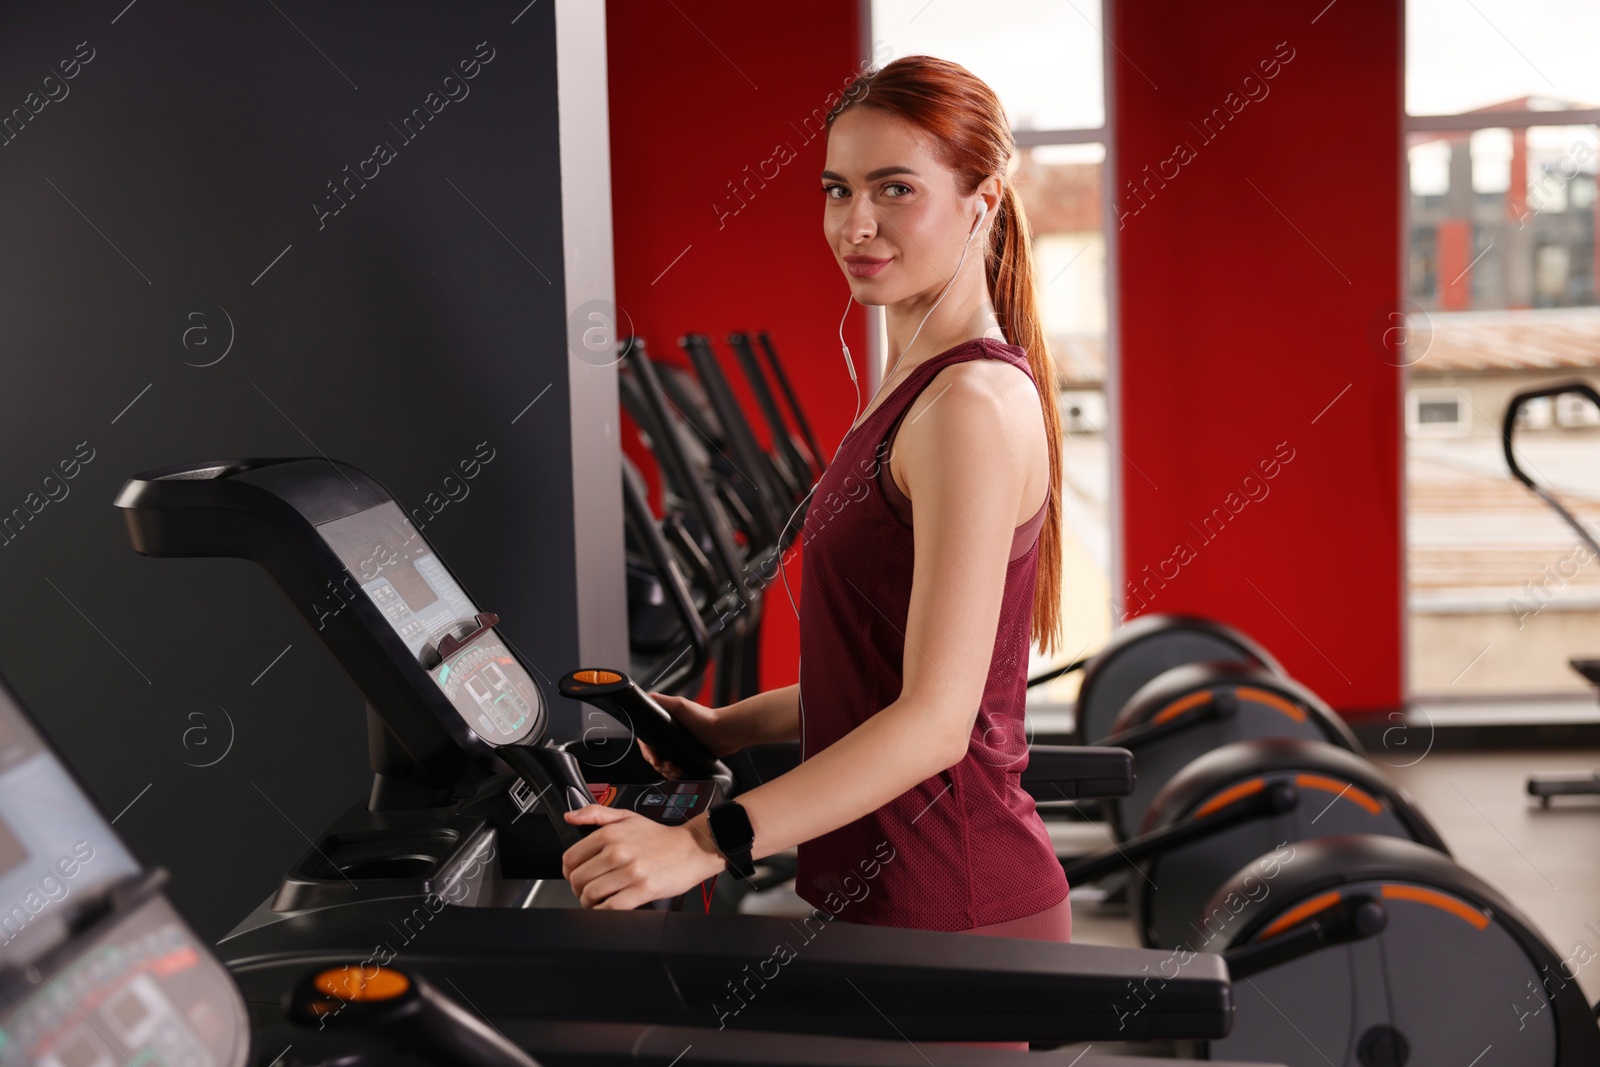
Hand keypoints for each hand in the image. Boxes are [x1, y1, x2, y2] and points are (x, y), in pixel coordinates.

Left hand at [561, 805, 724, 909]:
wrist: (693, 848)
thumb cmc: (660, 837)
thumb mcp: (628, 816)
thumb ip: (596, 813)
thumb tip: (570, 817)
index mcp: (610, 833)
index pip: (571, 858)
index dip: (569, 872)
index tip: (576, 876)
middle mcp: (617, 851)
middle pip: (578, 879)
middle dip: (579, 890)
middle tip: (587, 891)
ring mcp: (630, 872)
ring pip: (591, 895)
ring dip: (589, 903)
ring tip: (597, 901)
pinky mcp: (642, 890)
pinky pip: (610, 907)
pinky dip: (603, 912)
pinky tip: (608, 907)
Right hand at [638, 692, 731, 779]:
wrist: (724, 734)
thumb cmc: (705, 718)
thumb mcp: (681, 705)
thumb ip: (663, 701)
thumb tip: (647, 698)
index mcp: (664, 723)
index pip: (646, 739)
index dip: (646, 750)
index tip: (652, 757)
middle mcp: (668, 735)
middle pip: (652, 754)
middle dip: (656, 762)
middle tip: (663, 764)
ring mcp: (676, 747)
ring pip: (661, 763)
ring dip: (664, 769)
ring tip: (673, 769)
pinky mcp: (685, 757)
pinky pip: (673, 769)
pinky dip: (673, 772)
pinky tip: (678, 771)